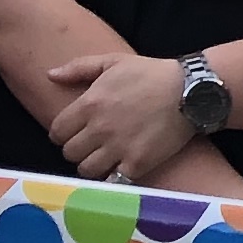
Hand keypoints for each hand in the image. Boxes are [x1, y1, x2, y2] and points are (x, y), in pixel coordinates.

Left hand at [45, 51, 193, 182]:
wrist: (192, 91)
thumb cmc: (151, 74)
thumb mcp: (113, 61)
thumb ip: (79, 67)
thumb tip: (50, 75)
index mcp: (90, 103)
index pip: (57, 132)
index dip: (63, 134)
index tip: (75, 133)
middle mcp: (100, 128)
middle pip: (69, 153)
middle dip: (77, 150)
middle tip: (91, 145)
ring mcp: (118, 148)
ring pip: (86, 170)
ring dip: (92, 165)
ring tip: (105, 158)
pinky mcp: (137, 163)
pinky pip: (112, 181)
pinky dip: (114, 177)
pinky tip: (121, 168)